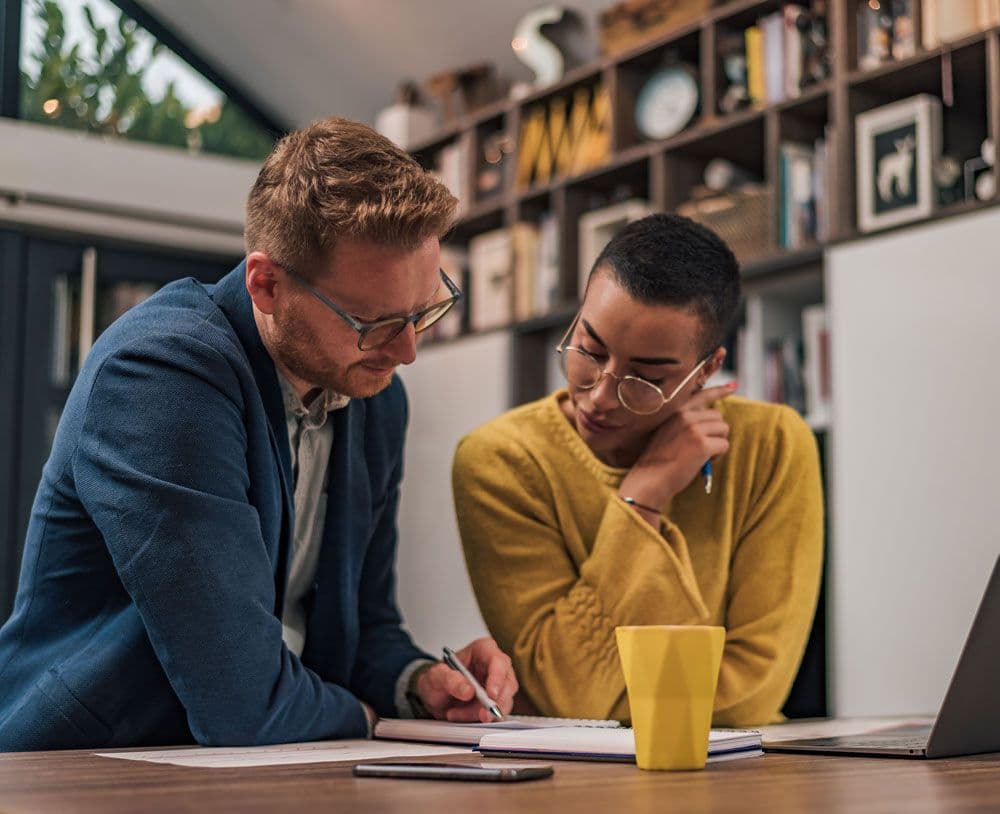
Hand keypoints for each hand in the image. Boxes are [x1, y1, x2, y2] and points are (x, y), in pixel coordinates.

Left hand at [415, 637, 517, 722]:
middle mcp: (495, 666)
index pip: (498, 661)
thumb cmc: (439, 678)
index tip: (491, 695)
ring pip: (503, 702)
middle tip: (481, 715)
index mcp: (483, 650)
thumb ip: (449, 679)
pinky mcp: (497, 702)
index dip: (497, 678)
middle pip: (507, 683)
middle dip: (495, 702)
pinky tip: (462, 717)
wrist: (434, 695)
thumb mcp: (435, 676)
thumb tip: (468, 690)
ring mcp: (498, 685)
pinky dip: (479, 719)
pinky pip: (496, 714)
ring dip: (481, 713)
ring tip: (456, 713)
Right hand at [619, 382, 735, 511]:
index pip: (701, 395)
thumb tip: (713, 421)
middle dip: (716, 433)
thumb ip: (686, 422)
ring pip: (724, 430)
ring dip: (718, 444)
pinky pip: (724, 445)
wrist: (650, 478)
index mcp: (676, 411)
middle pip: (718, 417)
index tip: (733, 386)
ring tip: (702, 456)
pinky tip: (704, 462)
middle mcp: (685, 416)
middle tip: (703, 448)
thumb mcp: (667, 432)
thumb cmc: (659, 460)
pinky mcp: (702, 444)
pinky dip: (718, 456)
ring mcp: (693, 429)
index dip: (719, 391)